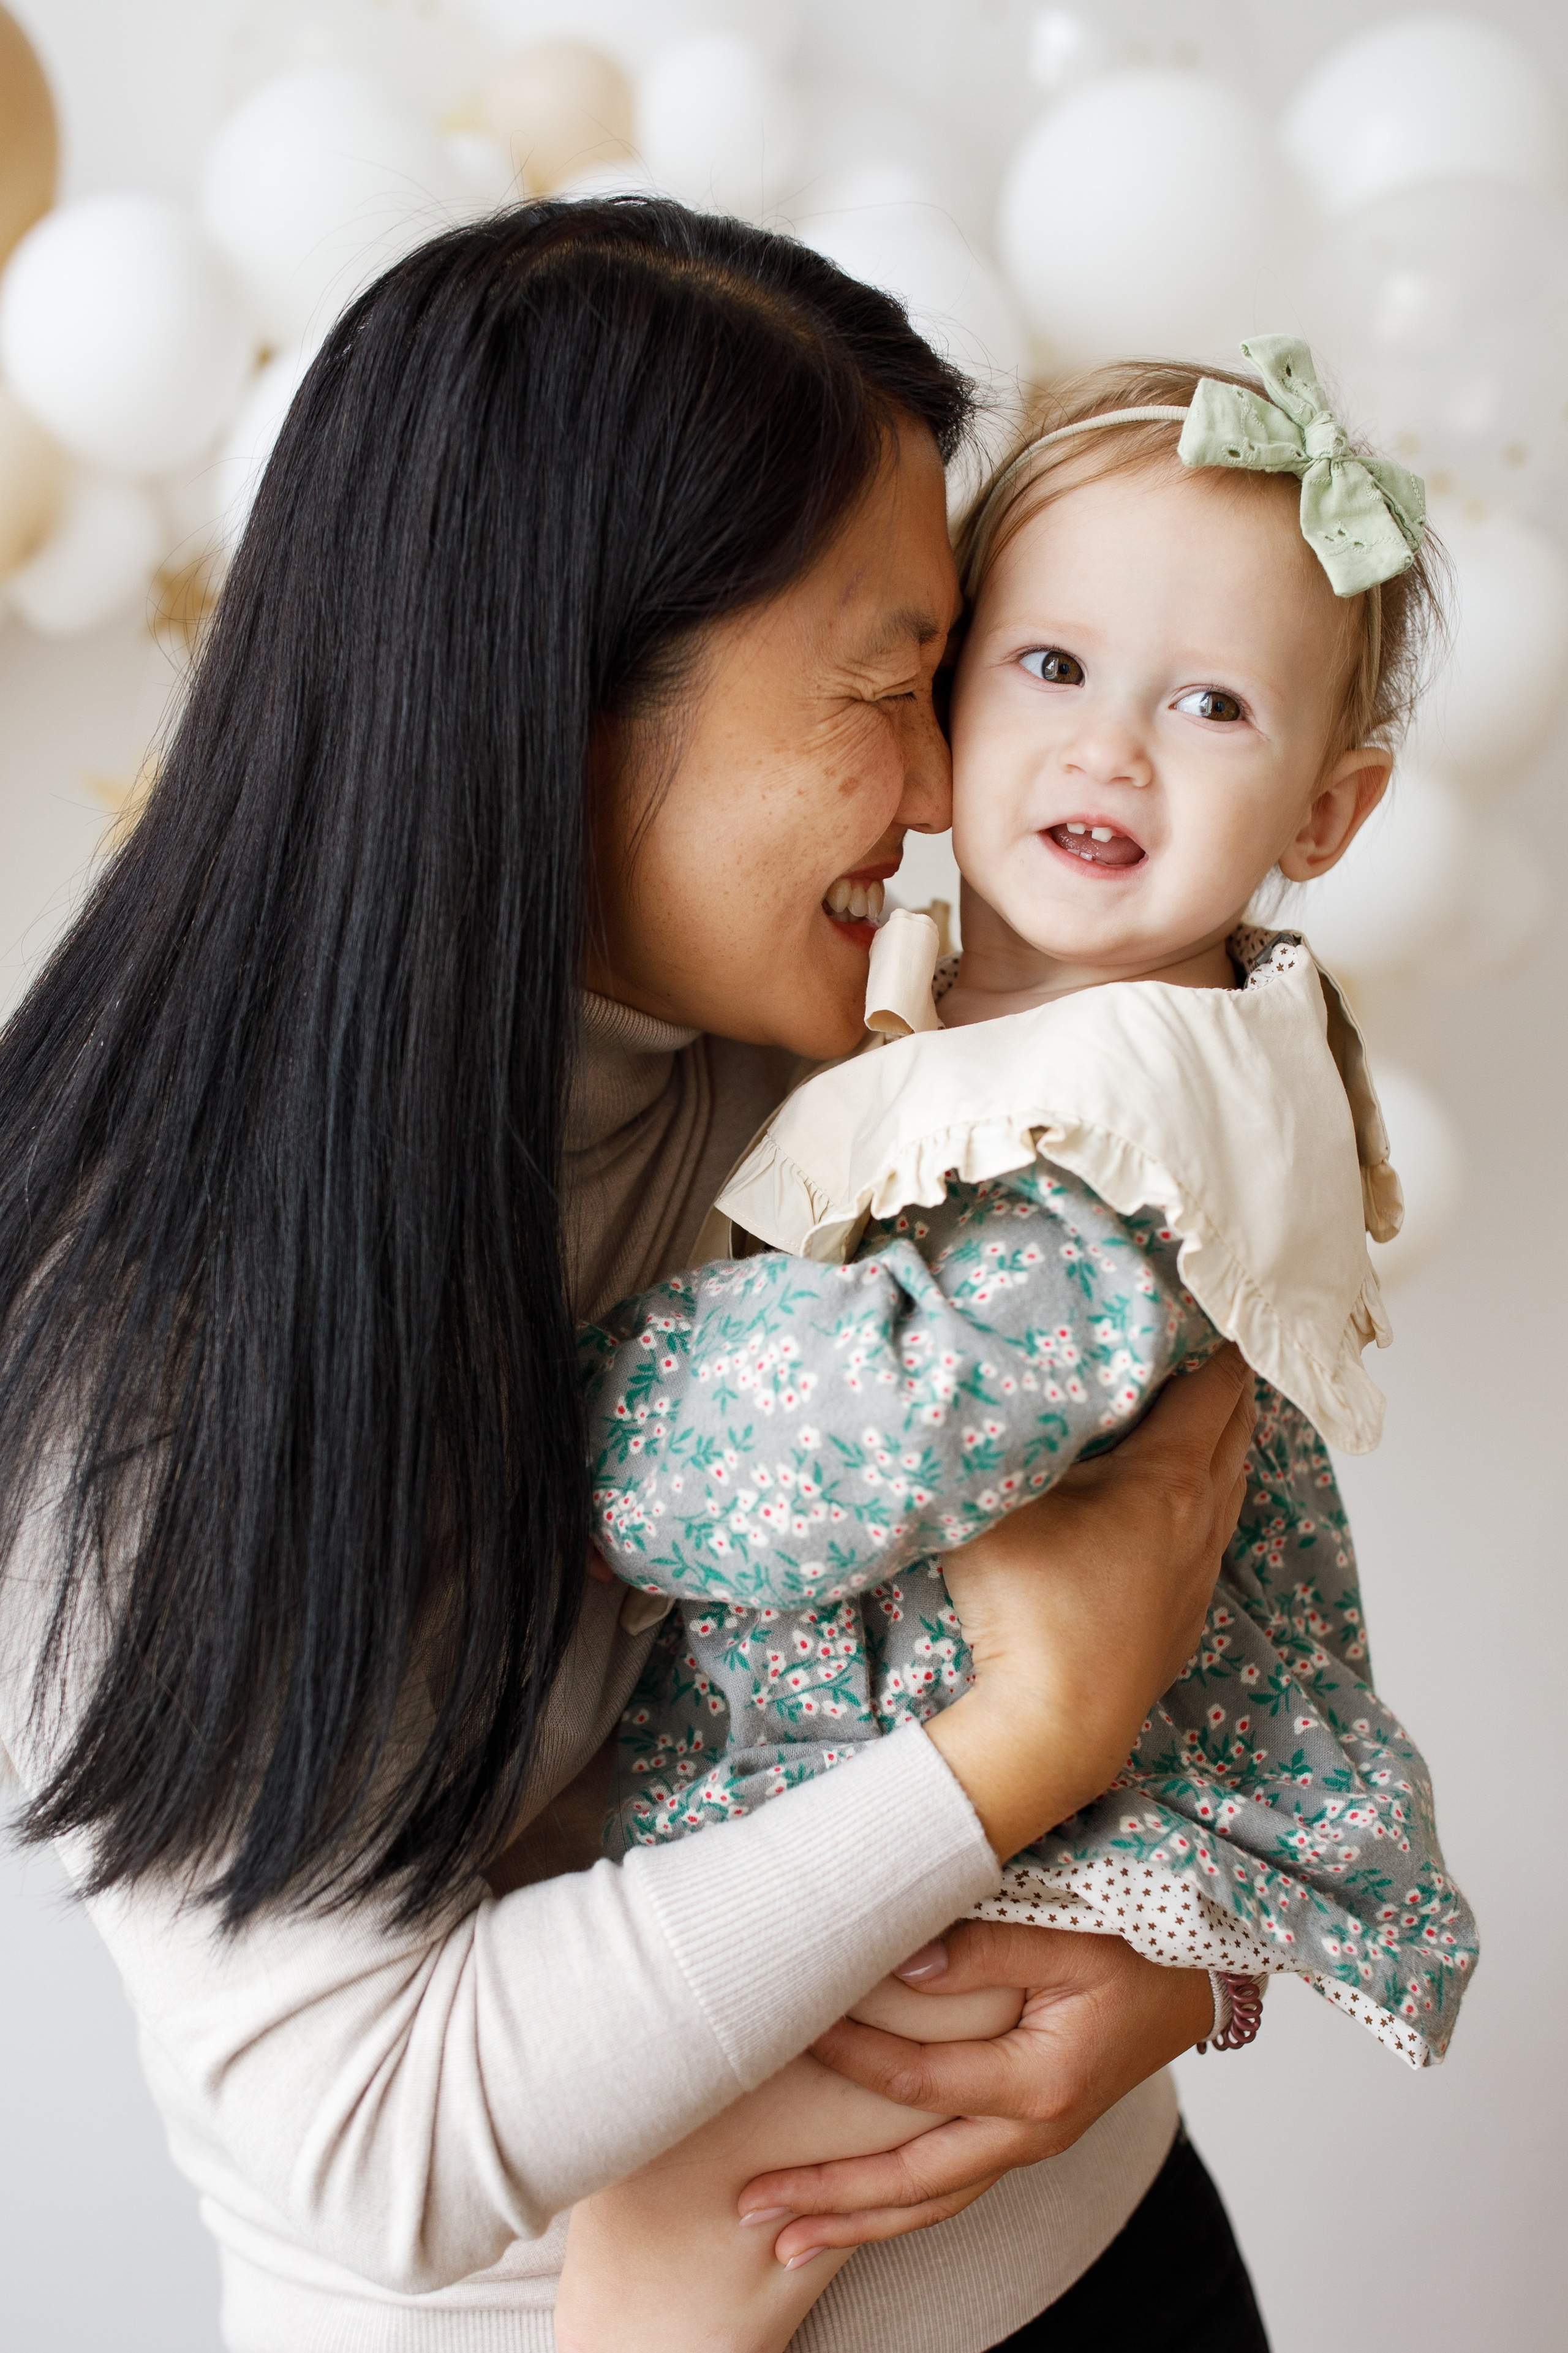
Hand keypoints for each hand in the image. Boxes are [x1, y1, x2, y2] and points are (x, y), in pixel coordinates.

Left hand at [737, 1923, 1213, 2264]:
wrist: (1197, 1984)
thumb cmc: (1136, 1953)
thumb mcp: (1071, 1937)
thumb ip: (987, 1948)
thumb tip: (899, 1967)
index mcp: (1038, 2084)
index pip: (916, 2082)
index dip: (850, 2058)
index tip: (792, 2033)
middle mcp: (1031, 2132)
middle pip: (913, 2182)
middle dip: (828, 2197)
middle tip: (750, 2205)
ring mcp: (1029, 2143)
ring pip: (930, 2202)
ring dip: (854, 2222)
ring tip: (782, 2240)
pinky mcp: (1025, 2136)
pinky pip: (950, 2187)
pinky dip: (897, 2206)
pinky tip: (852, 2211)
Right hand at [925, 1346, 1254, 1858]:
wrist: (1053, 1728)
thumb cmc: (1026, 1610)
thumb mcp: (995, 1500)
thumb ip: (997, 1434)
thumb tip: (982, 1379)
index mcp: (1168, 1478)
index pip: (1214, 1385)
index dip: (1215, 1337)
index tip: (1204, 1299)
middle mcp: (1200, 1519)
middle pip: (1236, 1429)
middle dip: (1226, 1379)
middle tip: (1206, 1337)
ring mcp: (1199, 1573)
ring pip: (1231, 1484)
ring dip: (1222, 1440)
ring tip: (1202, 1406)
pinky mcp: (1185, 1616)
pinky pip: (1214, 1533)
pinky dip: (1210, 1495)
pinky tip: (1182, 1500)